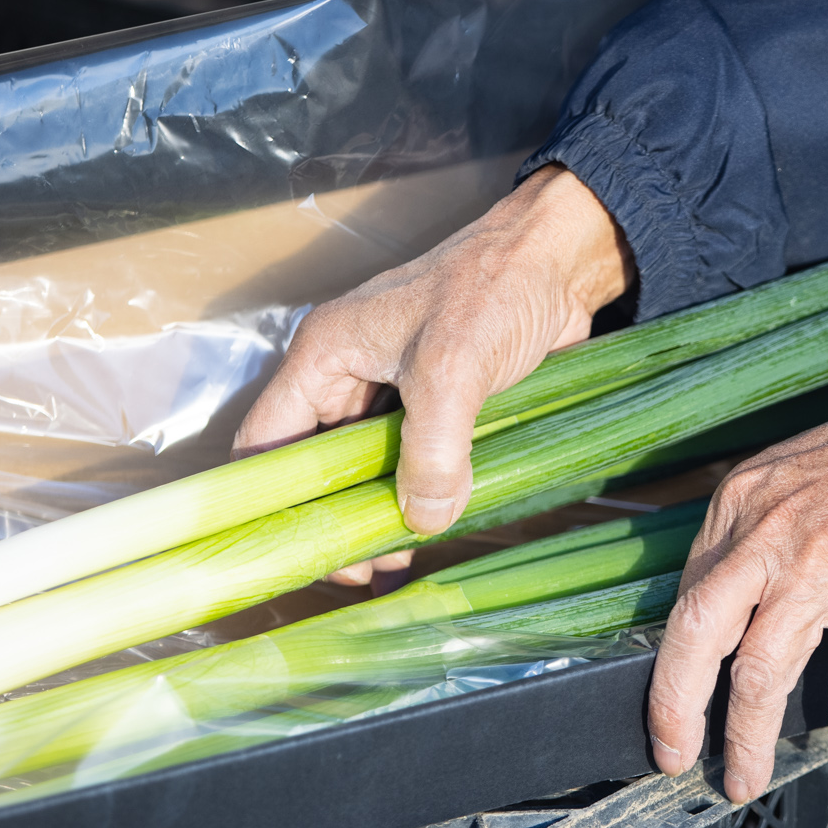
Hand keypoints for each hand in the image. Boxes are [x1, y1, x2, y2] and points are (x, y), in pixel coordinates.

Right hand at [233, 165, 634, 576]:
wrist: (561, 259)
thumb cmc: (496, 286)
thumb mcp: (453, 370)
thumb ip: (432, 451)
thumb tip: (421, 519)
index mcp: (325, 354)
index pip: (267, 438)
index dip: (276, 500)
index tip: (305, 550)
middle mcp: (348, 371)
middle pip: (315, 461)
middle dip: (333, 517)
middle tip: (364, 567)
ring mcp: (393, 386)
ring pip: (365, 464)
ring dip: (377, 510)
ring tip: (396, 557)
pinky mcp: (437, 398)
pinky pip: (411, 456)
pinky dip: (416, 492)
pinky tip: (431, 525)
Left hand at [648, 371, 827, 800]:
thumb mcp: (783, 482)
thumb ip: (747, 542)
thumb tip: (718, 616)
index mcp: (738, 508)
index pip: (684, 601)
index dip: (669, 669)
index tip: (668, 713)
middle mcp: (770, 535)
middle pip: (700, 637)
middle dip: (678, 710)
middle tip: (676, 758)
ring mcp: (825, 561)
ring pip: (765, 668)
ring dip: (751, 735)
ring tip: (748, 776)